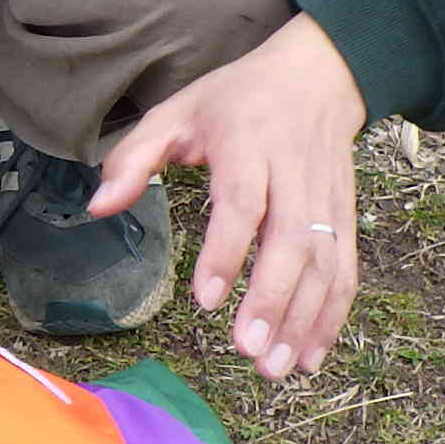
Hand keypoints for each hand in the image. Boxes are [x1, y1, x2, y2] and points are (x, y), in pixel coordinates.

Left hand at [89, 15, 367, 378]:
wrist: (318, 75)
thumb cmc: (236, 99)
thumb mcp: (177, 112)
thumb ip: (135, 158)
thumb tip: (98, 207)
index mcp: (248, 145)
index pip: (242, 204)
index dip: (227, 252)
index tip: (204, 299)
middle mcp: (294, 174)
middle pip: (292, 241)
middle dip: (272, 300)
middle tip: (247, 350)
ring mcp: (326, 197)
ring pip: (324, 264)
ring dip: (303, 320)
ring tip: (274, 368)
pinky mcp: (345, 216)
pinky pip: (346, 271)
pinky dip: (332, 316)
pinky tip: (310, 356)